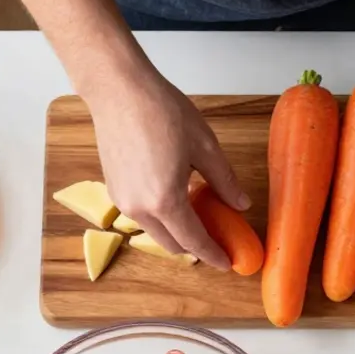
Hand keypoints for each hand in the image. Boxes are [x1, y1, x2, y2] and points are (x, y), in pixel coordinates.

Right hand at [86, 72, 247, 268]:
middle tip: (216, 239)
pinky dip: (160, 217)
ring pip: (154, 231)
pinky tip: (174, 197)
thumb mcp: (204, 146)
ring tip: (197, 215)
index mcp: (165, 201)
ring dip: (176, 232)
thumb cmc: (162, 111)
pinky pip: (141, 215)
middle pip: (171, 244)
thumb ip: (224, 180)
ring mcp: (122, 201)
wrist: (118, 91)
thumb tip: (241, 204)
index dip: (213, 255)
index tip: (227, 263)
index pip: (194, 241)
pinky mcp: (113, 189)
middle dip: (195, 247)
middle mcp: (139, 209)